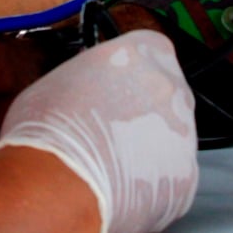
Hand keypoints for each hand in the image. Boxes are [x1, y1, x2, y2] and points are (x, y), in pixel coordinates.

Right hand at [0, 31, 198, 232]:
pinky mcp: (185, 176)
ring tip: (111, 160)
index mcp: (137, 54)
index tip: (124, 83)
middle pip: (167, 92)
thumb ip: (91, 75)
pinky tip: (122, 184)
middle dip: (146, 109)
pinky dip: (153, 182)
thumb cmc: (48, 134)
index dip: (136, 69)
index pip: (153, 48)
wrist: (56, 184)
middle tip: (113, 127)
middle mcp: (167, 88)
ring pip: (173, 136)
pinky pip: (174, 176)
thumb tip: (88, 84)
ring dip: (150, 145)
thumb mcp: (58, 80)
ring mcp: (183, 133)